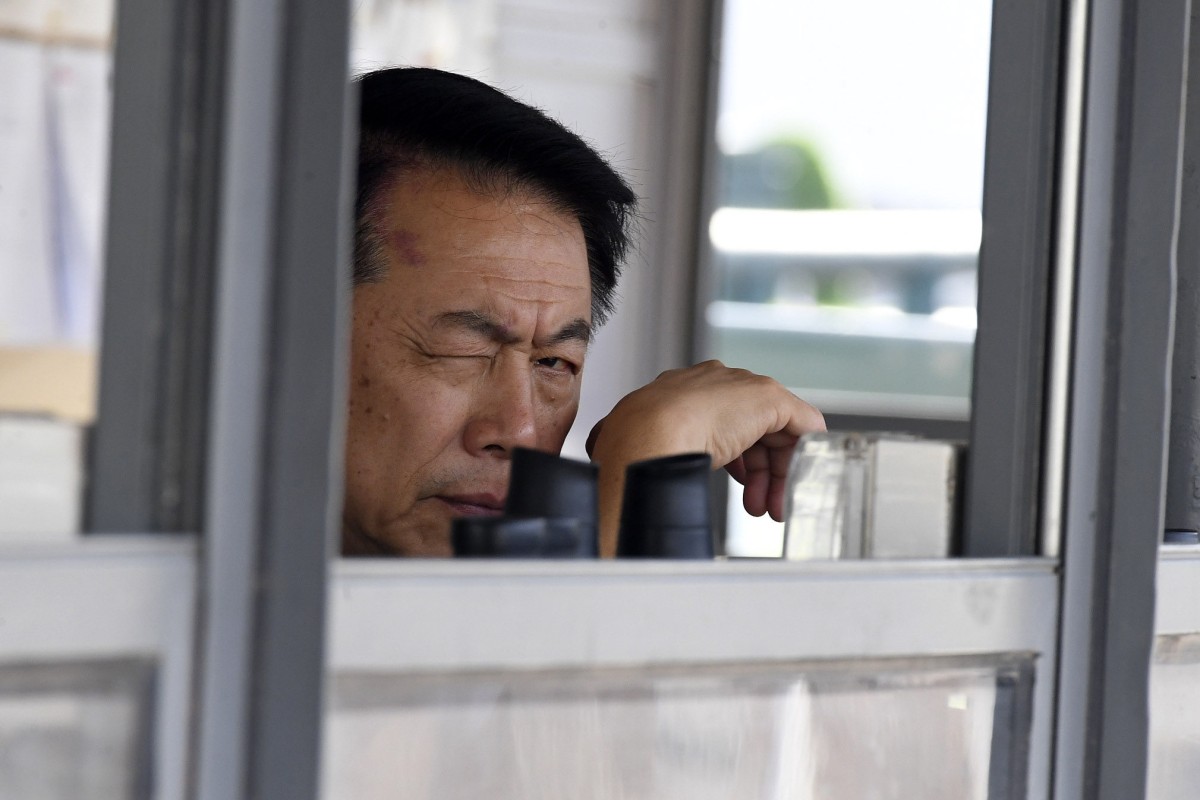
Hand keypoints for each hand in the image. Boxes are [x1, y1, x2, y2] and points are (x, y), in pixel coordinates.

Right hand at [587, 360, 824, 554]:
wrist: (649, 430)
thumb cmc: (640, 444)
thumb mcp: (652, 446)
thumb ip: (659, 451)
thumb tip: (633, 476)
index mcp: (684, 392)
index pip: (723, 425)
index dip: (736, 462)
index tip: (738, 489)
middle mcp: (715, 386)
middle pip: (752, 431)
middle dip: (757, 475)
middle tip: (758, 507)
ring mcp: (742, 389)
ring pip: (775, 433)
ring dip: (773, 476)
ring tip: (766, 508)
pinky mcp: (769, 398)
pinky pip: (803, 421)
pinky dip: (807, 449)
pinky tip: (803, 474)